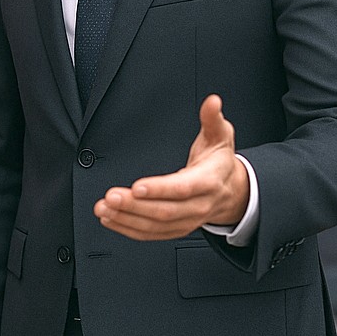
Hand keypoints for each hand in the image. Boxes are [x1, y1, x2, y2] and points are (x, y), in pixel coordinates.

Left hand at [93, 94, 249, 240]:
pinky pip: (152, 234)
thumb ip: (212, 118)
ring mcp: (187, 220)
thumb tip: (212, 101)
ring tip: (104, 208)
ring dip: (127, 218)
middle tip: (111, 196)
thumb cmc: (219, 162)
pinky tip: (111, 219)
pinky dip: (129, 229)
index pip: (183, 188)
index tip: (137, 186)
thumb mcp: (220, 136)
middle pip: (165, 211)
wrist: (232, 191)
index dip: (160, 189)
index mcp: (208, 182)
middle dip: (135, 205)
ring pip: (156, 225)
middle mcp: (198, 205)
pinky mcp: (176, 228)